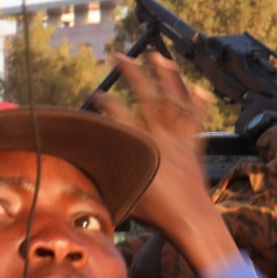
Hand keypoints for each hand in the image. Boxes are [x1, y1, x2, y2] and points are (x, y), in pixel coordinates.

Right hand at [91, 53, 237, 273]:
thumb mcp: (122, 198)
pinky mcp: (194, 148)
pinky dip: (199, 103)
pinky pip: (197, 122)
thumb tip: (77, 182)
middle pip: (146, 97)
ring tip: (159, 56)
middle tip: (120, 55)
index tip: (95, 95)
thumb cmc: (156, 216)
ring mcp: (180, 140)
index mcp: (141, 148)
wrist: (193, 222)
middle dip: (132, 73)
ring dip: (167, 76)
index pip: (118, 115)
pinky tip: (199, 87)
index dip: (104, 101)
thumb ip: (104, 184)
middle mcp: (161, 137)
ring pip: (175, 101)